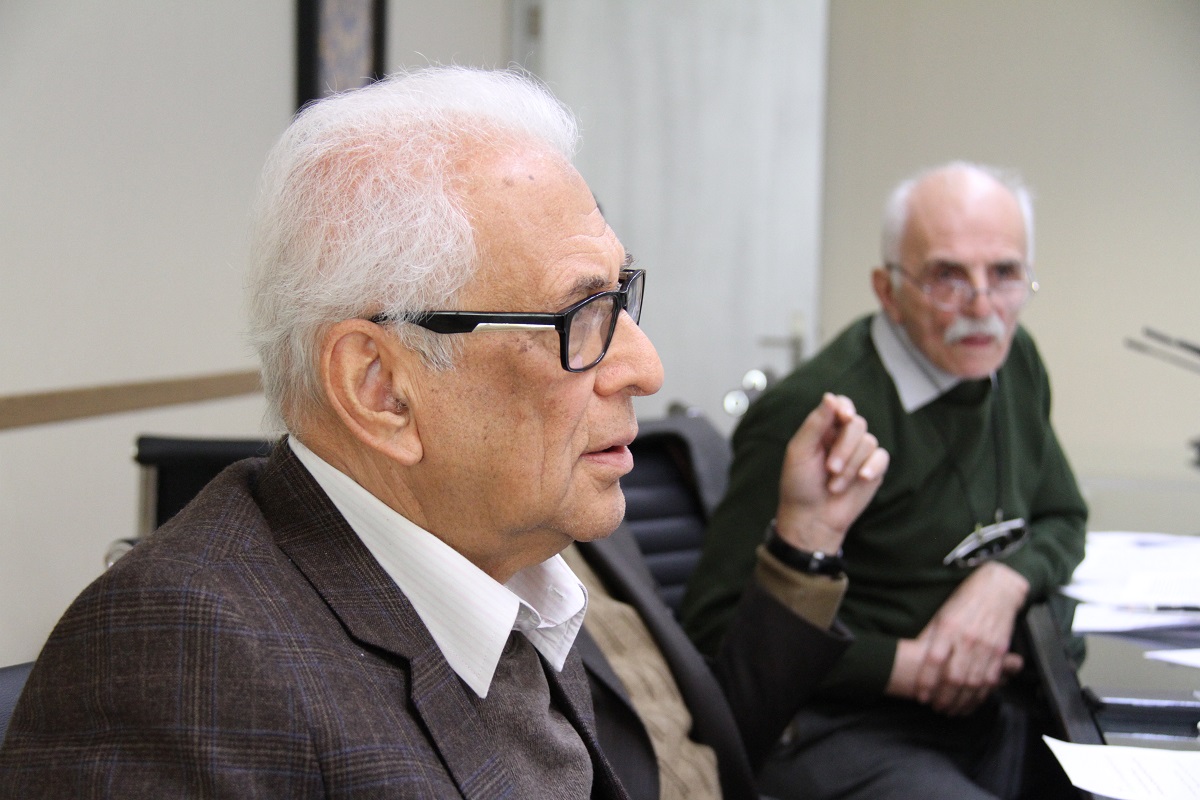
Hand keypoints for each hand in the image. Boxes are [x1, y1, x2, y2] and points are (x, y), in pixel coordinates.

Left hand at [773, 393, 888, 553]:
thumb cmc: (799, 485)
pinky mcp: (873, 469)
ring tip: (834, 485)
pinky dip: (872, 466)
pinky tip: (862, 478)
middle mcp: (843, 437)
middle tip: (830, 468)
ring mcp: (860, 453)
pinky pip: (882, 457)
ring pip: (869, 442)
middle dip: (844, 447)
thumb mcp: (800, 452)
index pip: (840, 405)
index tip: (843, 416)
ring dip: (851, 465)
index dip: (844, 407)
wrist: (812, 517)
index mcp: (823, 429)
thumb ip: (815, 424)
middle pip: (857, 424)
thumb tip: (830, 397)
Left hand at [887, 562, 1028, 715]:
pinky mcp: (1000, 651)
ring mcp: (985, 646)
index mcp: (948, 627)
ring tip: (953, 711)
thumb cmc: (964, 600)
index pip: (933, 661)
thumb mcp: (942, 614)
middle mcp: (967, 638)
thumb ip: (933, 636)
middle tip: (937, 708)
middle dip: (944, 698)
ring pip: (973, 682)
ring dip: (962, 701)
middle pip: (954, 677)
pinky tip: (973, 702)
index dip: (926, 682)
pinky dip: (981, 694)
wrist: (998, 588)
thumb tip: (918, 658)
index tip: (921, 696)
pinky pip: (991, 678)